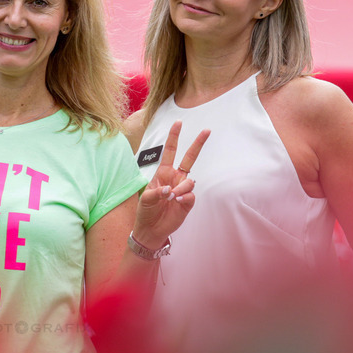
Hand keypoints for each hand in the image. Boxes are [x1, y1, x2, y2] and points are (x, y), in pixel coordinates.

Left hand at [133, 121, 208, 249]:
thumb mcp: (145, 199)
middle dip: (198, 144)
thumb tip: (169, 189)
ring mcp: (182, 189)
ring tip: (172, 197)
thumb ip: (156, 192)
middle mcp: (175, 178)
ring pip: (189, 181)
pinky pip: (191, 195)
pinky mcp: (188, 202)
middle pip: (189, 158)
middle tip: (207, 131)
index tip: (178, 123)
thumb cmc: (146, 211)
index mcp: (163, 172)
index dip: (174, 137)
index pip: (170, 151)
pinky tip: (178, 202)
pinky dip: (185, 197)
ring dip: (181, 188)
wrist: (151, 229)